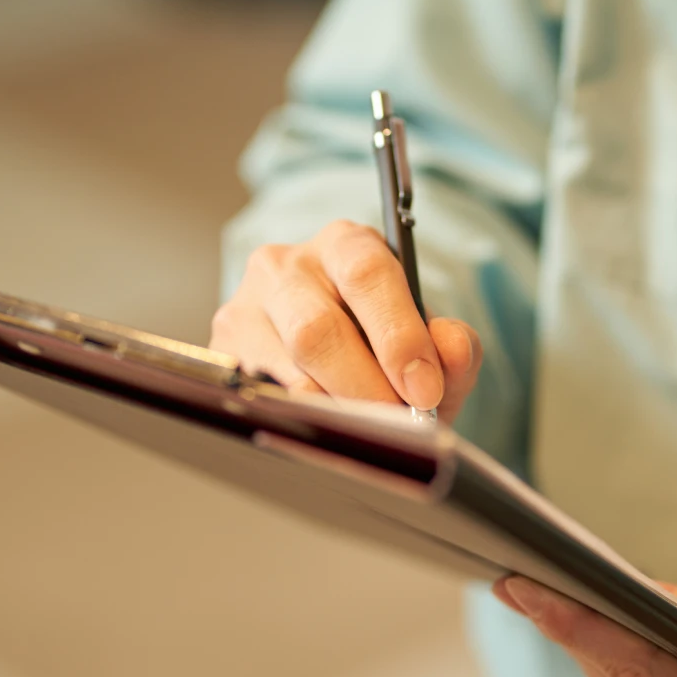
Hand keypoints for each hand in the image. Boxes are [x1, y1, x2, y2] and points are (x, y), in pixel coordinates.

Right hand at [211, 220, 482, 421]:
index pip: (367, 275)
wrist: (333, 362)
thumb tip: (452, 346)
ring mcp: (245, 307)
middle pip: (317, 329)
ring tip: (368, 431)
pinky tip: (328, 432)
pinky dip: (303, 423)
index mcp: (346, 245)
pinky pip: (261, 398)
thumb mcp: (429, 346)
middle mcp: (287, 265)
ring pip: (287, 371)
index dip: (398, 337)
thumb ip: (454, 347)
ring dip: (336, 411)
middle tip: (396, 422)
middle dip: (365, 387)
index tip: (424, 390)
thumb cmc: (382, 348)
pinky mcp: (222, 352)